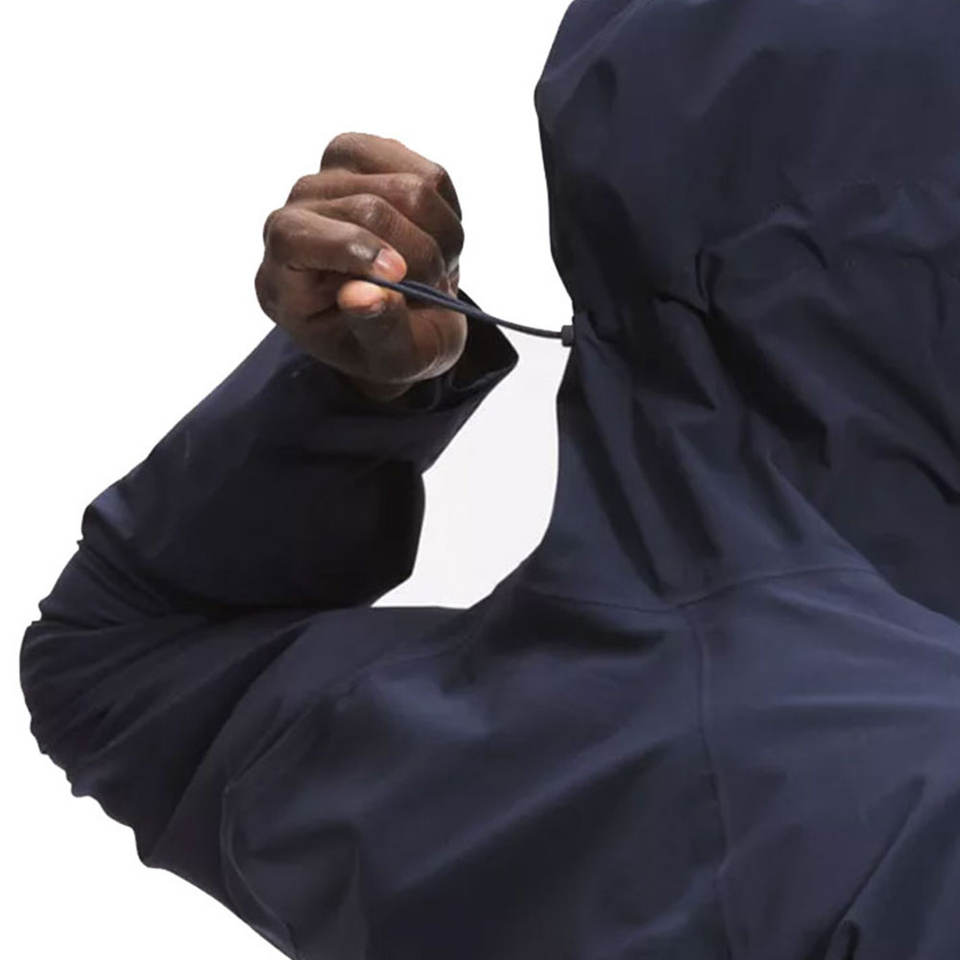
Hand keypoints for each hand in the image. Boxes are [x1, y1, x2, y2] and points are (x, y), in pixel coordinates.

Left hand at [255, 132, 466, 400]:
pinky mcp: (371, 157)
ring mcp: (330, 180)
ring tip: (436, 269)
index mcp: (283, 277)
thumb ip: (377, 330)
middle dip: (421, 256)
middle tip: (434, 290)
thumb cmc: (391, 346)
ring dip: (442, 238)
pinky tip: (435, 239)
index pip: (293, 236)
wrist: (410, 319)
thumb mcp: (392, 360)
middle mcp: (297, 217)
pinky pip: (431, 175)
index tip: (398, 275)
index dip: (349, 246)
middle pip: (366, 209)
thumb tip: (364, 295)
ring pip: (409, 188)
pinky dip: (450, 215)